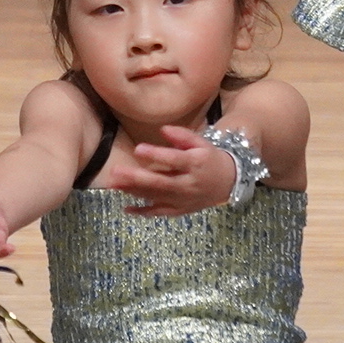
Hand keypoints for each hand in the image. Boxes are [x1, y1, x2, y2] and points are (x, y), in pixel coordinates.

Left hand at [105, 126, 239, 216]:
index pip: (174, 160)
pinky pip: (159, 212)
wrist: (229, 182)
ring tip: (114, 185)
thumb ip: (182, 136)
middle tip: (116, 172)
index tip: (137, 149)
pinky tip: (126, 208)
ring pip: (156, 197)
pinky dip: (143, 212)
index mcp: (195, 164)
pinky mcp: (180, 210)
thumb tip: (163, 130)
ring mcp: (183, 200)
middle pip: (161, 183)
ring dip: (134, 192)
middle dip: (137, 178)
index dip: (156, 155)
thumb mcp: (201, 142)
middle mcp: (188, 184)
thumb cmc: (210, 158)